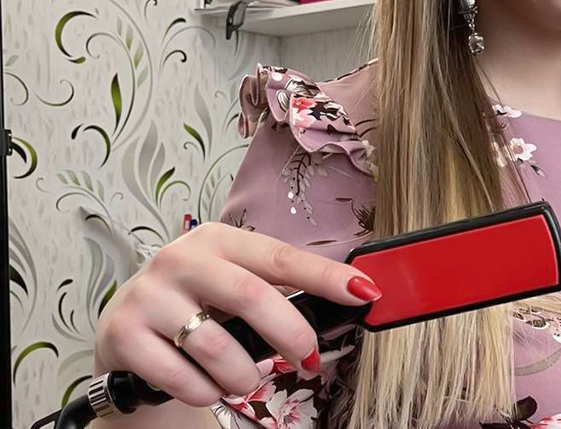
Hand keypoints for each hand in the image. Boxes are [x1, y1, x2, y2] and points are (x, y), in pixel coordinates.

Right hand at [93, 222, 381, 407]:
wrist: (124, 333)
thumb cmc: (195, 306)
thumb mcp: (231, 283)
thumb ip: (276, 288)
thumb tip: (349, 296)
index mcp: (219, 240)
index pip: (282, 257)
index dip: (326, 276)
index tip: (365, 291)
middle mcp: (182, 258)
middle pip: (253, 297)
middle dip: (291, 335)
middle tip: (308, 360)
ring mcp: (149, 294)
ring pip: (219, 346)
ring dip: (245, 375)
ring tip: (246, 379)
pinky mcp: (123, 333)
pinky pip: (183, 376)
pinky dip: (206, 391)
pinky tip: (206, 385)